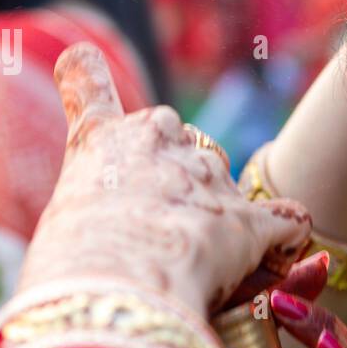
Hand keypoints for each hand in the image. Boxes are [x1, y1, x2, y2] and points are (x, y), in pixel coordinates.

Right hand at [18, 43, 312, 313]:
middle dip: (180, 179)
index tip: (81, 60)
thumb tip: (116, 232)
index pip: (91, 94)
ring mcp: (208, 174)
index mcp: (100, 142)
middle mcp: (159, 141)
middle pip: (181, 143)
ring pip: (225, 187)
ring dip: (220, 219)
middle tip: (160, 235)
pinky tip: (273, 260)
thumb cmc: (72, 271)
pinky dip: (282, 241)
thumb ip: (90, 213)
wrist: (117, 287)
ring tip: (194, 269)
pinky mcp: (250, 216)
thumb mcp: (60, 229)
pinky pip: (286, 221)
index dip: (86, 76)